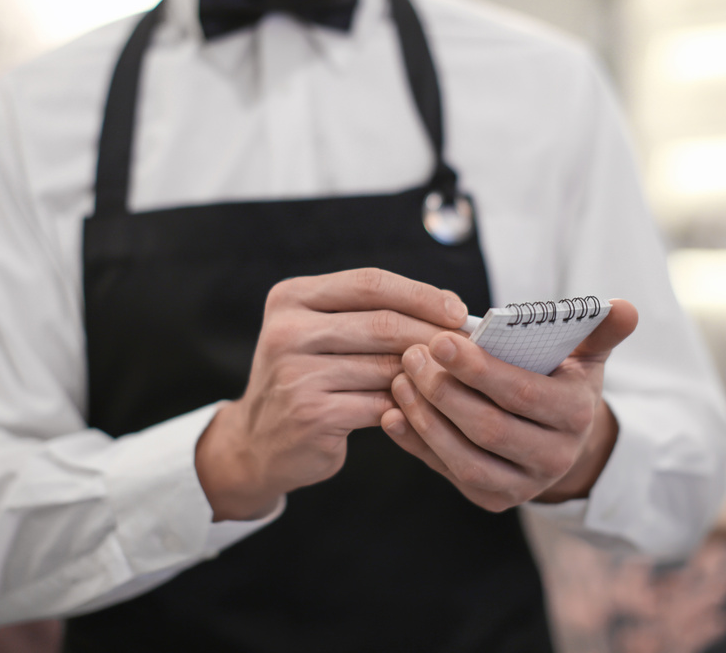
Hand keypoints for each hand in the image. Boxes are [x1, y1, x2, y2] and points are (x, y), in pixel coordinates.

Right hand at [195, 268, 468, 520]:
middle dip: (433, 335)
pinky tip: (425, 408)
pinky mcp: (311, 414)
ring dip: (428, 374)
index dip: (420, 294)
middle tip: (468, 348)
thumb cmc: (306, 380)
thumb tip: (451, 311)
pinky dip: (409, 406)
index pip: (370, 283)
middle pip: (383, 323)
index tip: (457, 310)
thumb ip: (370, 316)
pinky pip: (380, 405)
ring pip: (387, 367)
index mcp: (291, 297)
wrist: (257, 442)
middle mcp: (288, 330)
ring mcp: (296, 374)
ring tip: (455, 377)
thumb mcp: (321, 334)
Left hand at [382, 299, 638, 510]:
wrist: (560, 443)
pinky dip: (416, 444)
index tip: (441, 339)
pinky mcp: (492, 500)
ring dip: (425, 418)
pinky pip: (447, 473)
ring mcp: (522, 486)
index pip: (522, 393)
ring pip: (464, 457)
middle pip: (488, 427)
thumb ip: (599, 330)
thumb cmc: (561, 384)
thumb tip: (625, 306)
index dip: (479, 369)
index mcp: (576, 415)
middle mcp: (553, 458)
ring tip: (400, 378)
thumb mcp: (586, 357)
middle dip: (444, 390)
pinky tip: (393, 413)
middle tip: (412, 354)